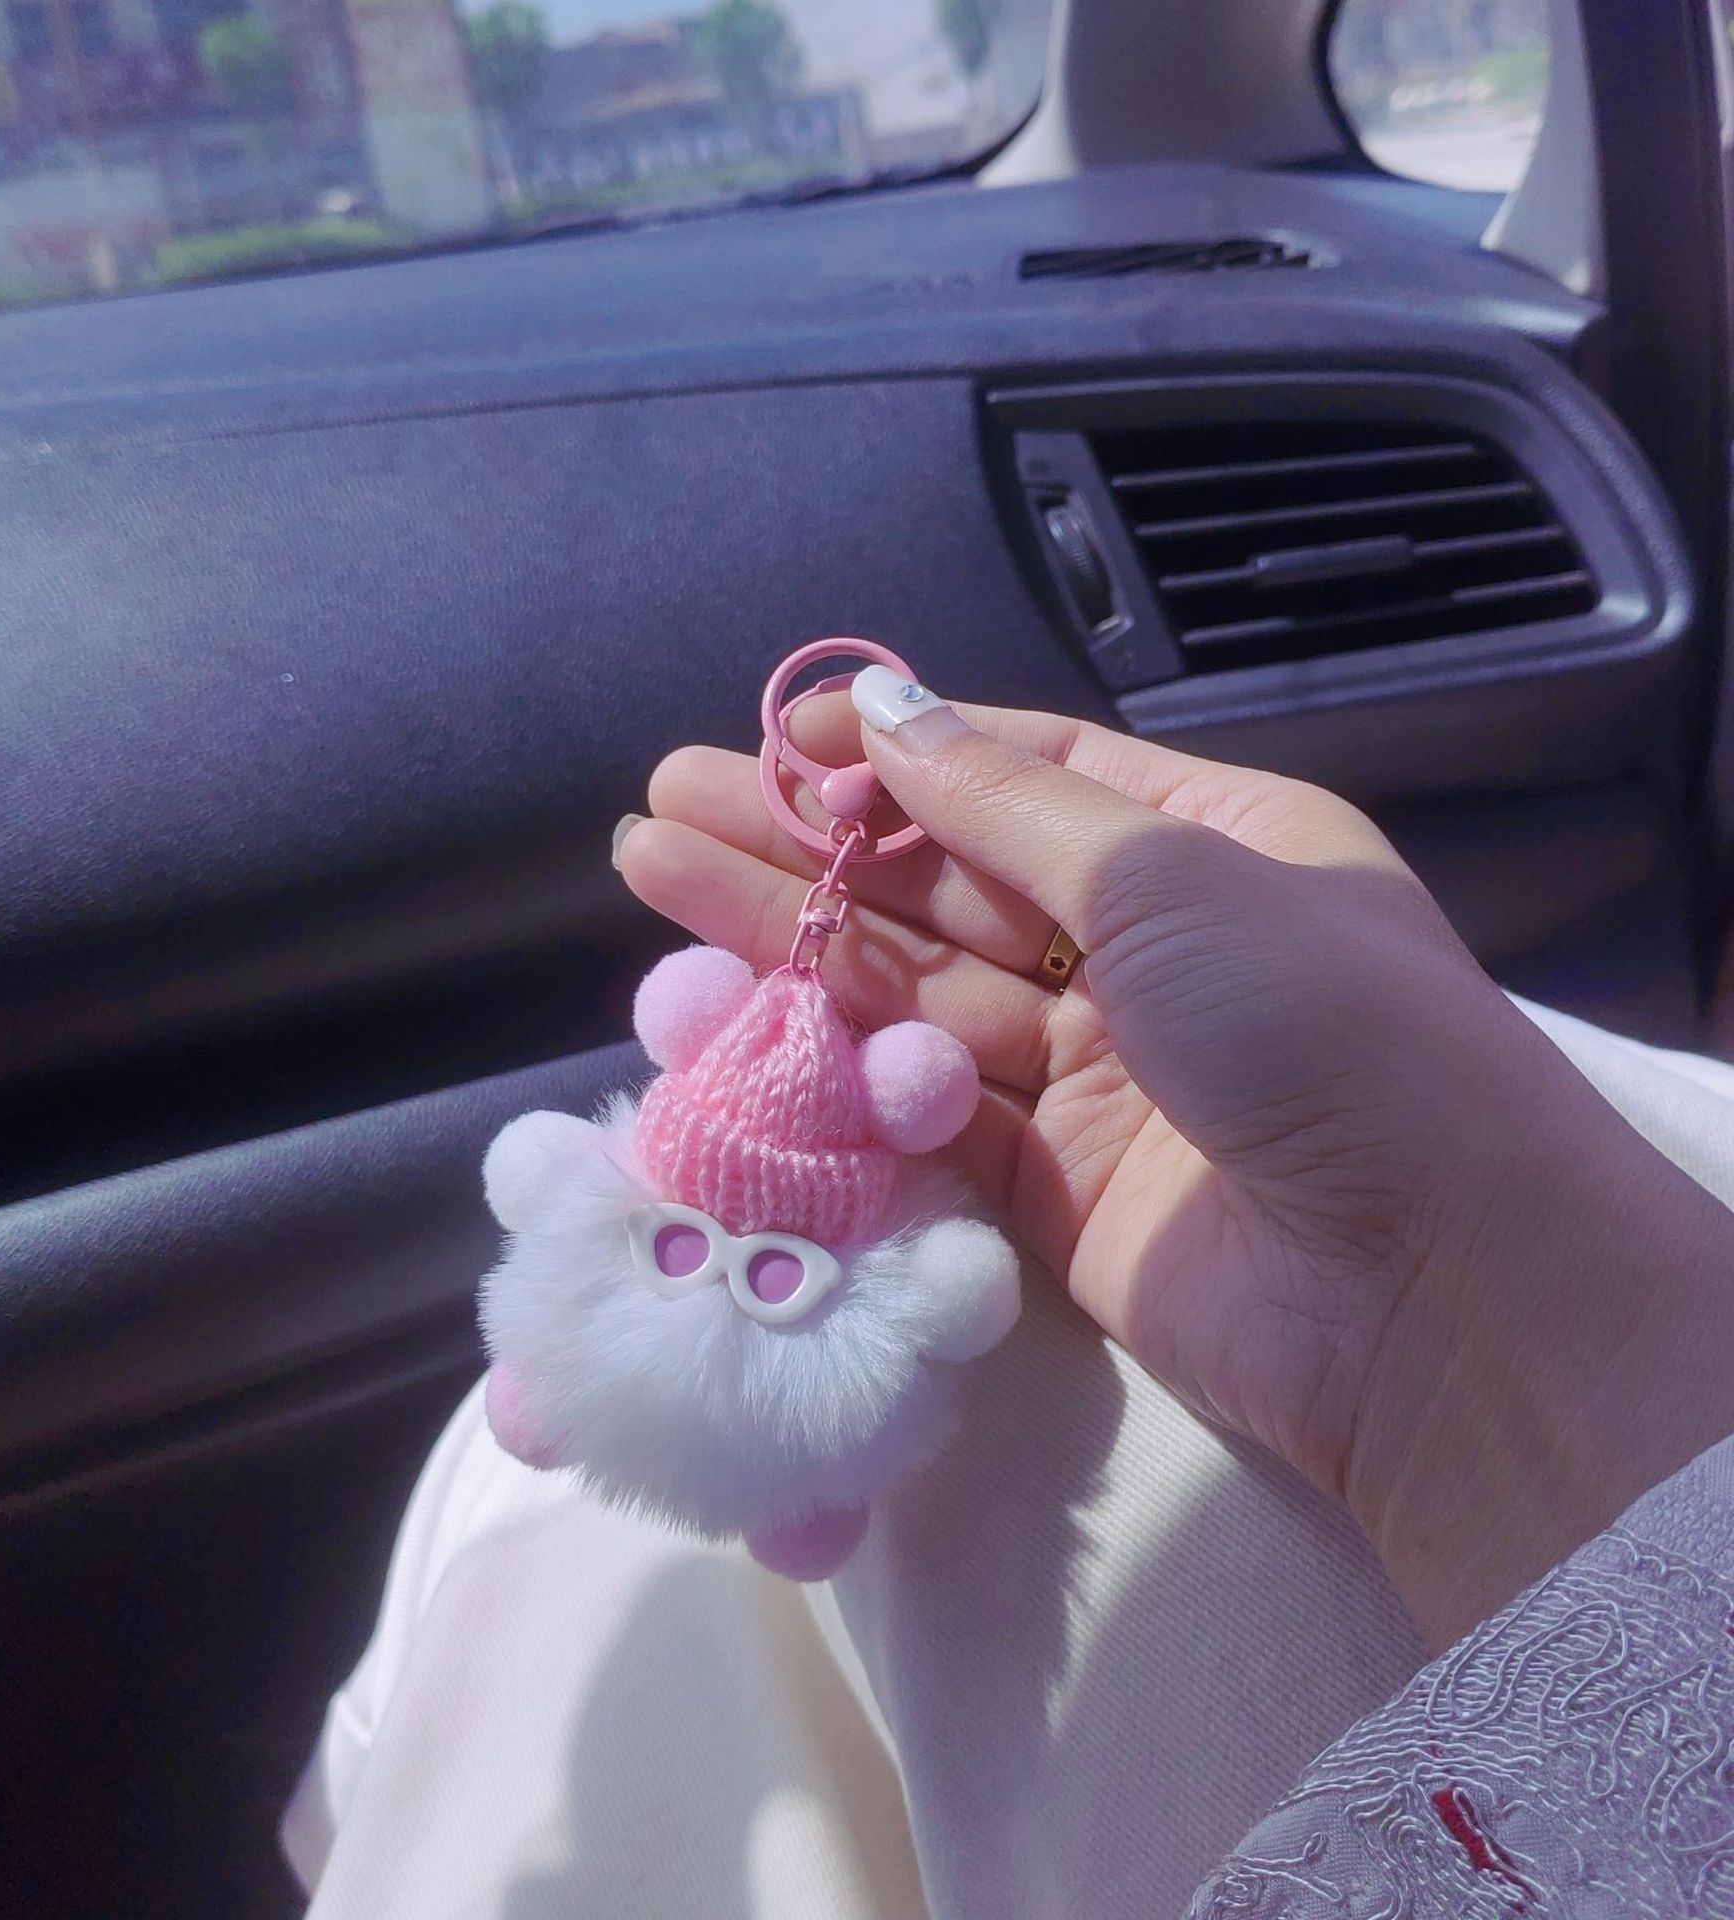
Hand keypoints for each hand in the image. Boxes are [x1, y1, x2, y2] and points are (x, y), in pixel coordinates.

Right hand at [615, 680, 1733, 1645]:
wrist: (1426, 1292)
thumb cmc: (1318, 1027)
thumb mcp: (1169, 875)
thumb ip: (1007, 804)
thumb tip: (880, 707)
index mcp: (1205, 844)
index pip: (1023, 771)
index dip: (895, 748)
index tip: (771, 734)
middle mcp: (1147, 951)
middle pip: (945, 881)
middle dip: (807, 840)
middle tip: (663, 802)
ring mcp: (1095, 1076)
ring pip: (915, 992)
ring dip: (793, 939)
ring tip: (653, 874)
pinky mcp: (1051, 1191)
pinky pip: (926, 1110)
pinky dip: (839, 1067)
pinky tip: (735, 1015)